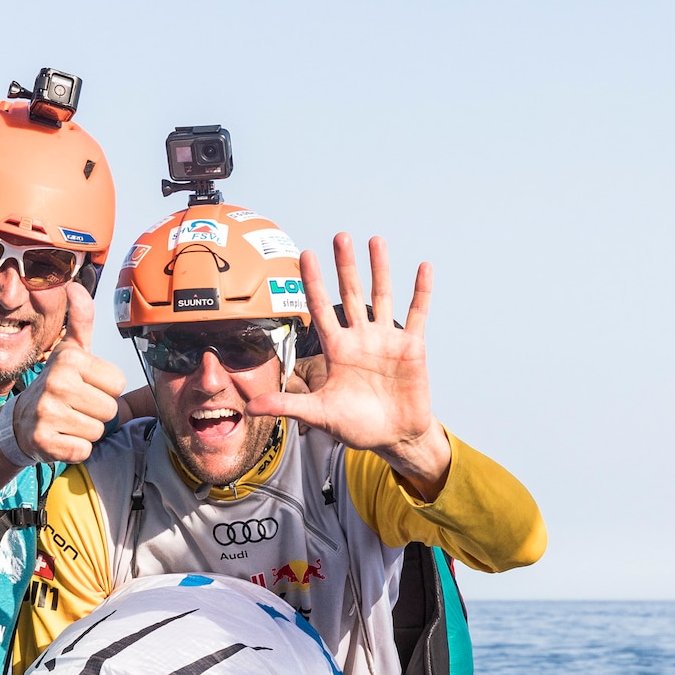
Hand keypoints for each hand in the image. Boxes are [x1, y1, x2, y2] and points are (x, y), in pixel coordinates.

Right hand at [10, 281, 124, 464]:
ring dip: (86, 431)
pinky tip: (60, 437)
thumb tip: (75, 285)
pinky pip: (82, 450)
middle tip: (75, 407)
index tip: (85, 386)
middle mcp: (56, 382)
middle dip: (97, 413)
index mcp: (69, 358)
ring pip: (98, 431)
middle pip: (110, 409)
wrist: (19, 422)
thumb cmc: (56, 384)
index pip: (118, 383)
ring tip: (67, 421)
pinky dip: (74, 449)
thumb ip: (81, 320)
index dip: (105, 389)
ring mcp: (47, 412)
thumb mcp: (70, 351)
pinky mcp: (43, 441)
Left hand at [246, 234, 451, 498]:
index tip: (305, 255)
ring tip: (375, 240)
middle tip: (340, 237)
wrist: (394, 437)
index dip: (313, 283)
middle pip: (350, 294)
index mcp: (337, 350)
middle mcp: (360, 338)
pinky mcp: (412, 347)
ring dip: (379, 268)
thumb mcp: (320, 415)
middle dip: (345, 266)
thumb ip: (287, 405)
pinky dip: (421, 291)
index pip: (321, 309)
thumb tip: (251, 407)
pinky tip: (423, 267)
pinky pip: (417, 313)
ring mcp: (386, 340)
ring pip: (382, 296)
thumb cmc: (357, 426)